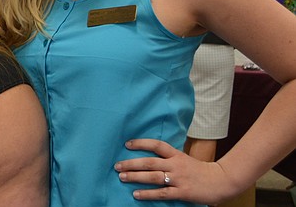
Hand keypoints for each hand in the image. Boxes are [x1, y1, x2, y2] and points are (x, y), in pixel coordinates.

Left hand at [113, 139, 242, 203]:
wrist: (221, 181)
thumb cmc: (200, 170)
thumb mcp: (184, 159)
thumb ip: (169, 158)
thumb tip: (150, 157)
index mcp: (177, 155)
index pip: (156, 145)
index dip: (141, 143)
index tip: (127, 144)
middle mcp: (176, 165)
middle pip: (150, 162)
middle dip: (131, 163)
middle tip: (117, 165)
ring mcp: (179, 179)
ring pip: (153, 177)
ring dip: (135, 177)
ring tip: (122, 177)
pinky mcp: (182, 192)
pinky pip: (162, 193)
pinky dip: (147, 194)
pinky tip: (136, 194)